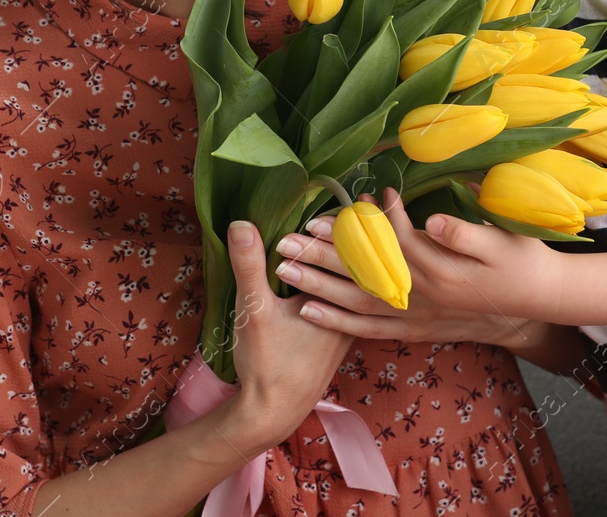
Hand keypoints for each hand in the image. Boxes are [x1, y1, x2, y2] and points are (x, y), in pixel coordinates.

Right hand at [223, 219, 354, 451]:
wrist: (273, 411)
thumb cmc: (268, 363)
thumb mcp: (255, 310)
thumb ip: (250, 266)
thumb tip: (241, 223)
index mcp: (342, 305)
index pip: (357, 254)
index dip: (357, 222)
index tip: (361, 195)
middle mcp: (354, 315)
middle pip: (364, 266)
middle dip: (360, 234)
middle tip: (362, 202)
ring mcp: (348, 326)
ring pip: (358, 282)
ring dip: (352, 255)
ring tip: (350, 227)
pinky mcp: (338, 335)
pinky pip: (348, 296)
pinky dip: (342, 276)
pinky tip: (330, 265)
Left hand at [274, 188, 566, 345]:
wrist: (534, 307)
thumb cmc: (519, 264)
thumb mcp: (501, 243)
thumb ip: (464, 234)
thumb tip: (433, 221)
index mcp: (438, 271)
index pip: (388, 243)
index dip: (360, 224)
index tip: (335, 207)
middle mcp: (419, 297)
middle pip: (361, 273)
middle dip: (322, 256)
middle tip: (287, 240)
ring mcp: (413, 315)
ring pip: (356, 301)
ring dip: (318, 284)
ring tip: (284, 270)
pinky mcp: (412, 328)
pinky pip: (367, 328)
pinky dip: (338, 320)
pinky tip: (309, 309)